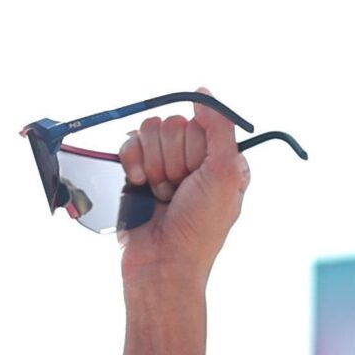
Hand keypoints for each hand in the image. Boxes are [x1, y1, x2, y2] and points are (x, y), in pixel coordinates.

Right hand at [117, 88, 249, 287]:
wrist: (162, 261)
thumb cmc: (201, 225)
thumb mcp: (225, 174)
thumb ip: (219, 128)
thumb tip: (204, 93)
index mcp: (221, 157)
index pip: (200, 123)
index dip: (194, 150)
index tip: (198, 176)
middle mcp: (194, 158)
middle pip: (172, 125)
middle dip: (173, 161)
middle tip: (179, 190)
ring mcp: (164, 164)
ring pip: (148, 131)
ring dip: (153, 165)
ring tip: (162, 194)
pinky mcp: (137, 170)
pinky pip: (129, 143)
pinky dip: (132, 164)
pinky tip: (141, 187)